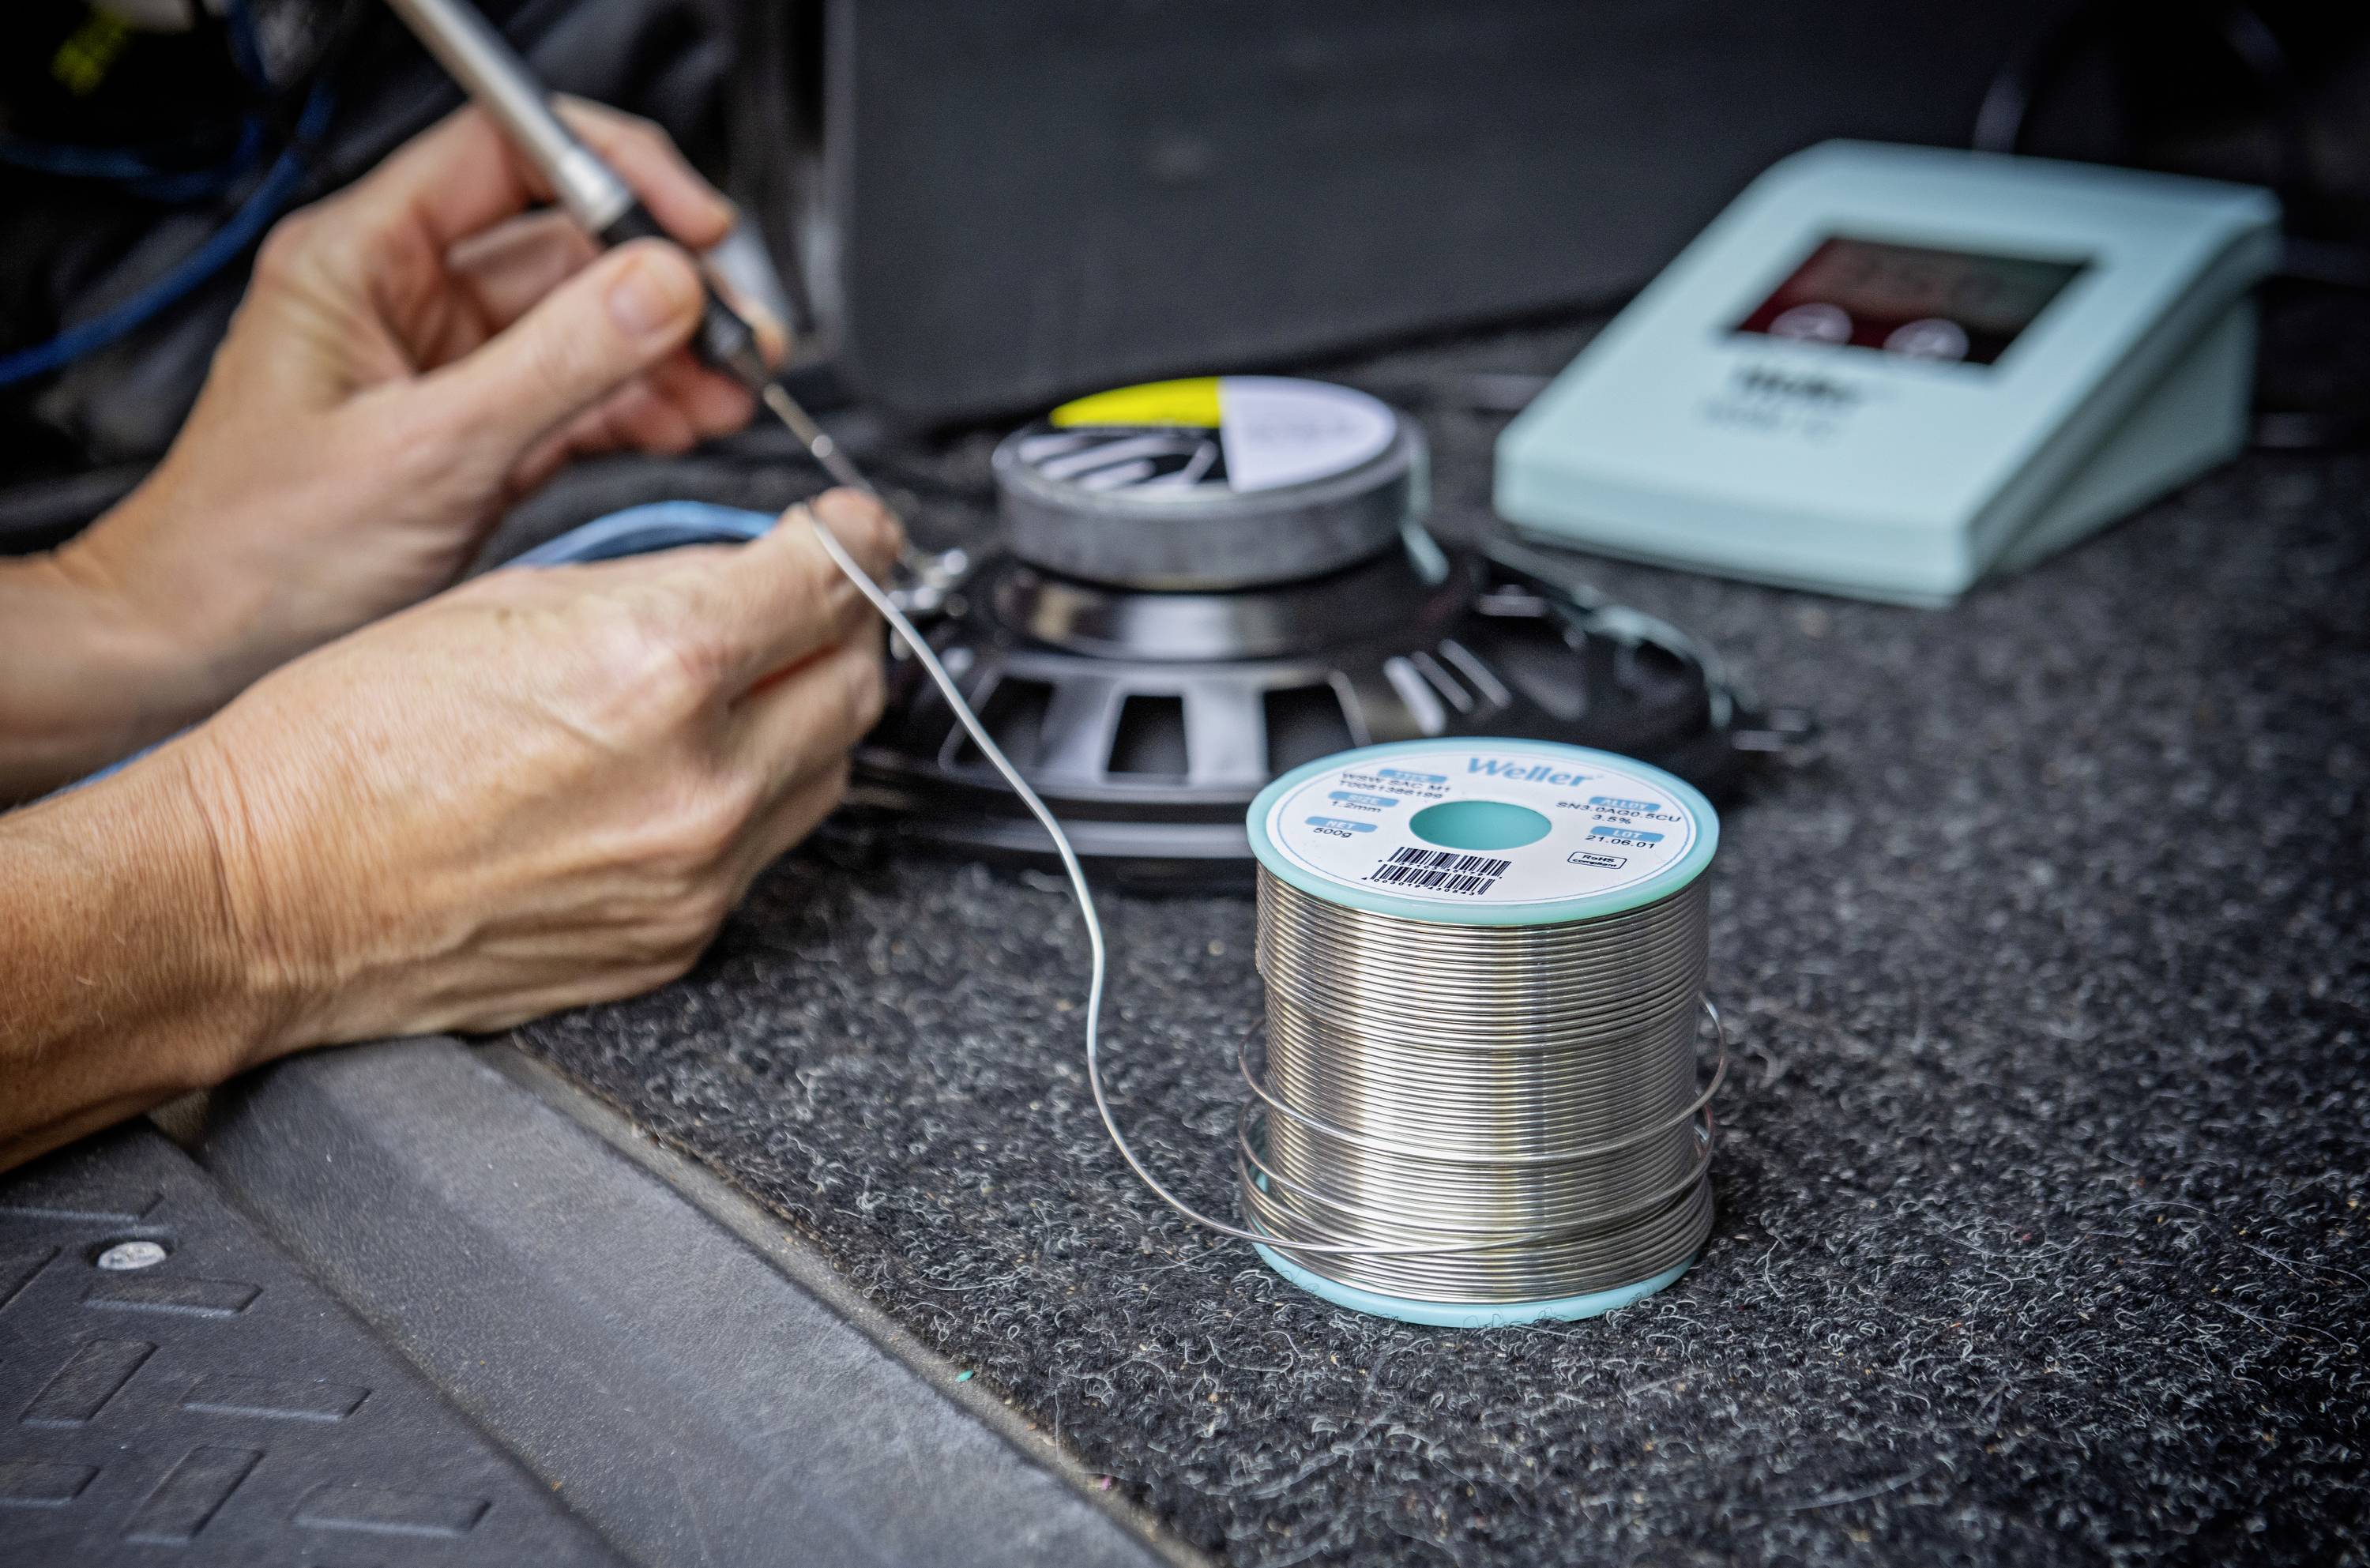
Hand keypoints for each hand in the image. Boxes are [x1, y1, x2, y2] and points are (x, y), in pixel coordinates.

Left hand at [54, 99, 778, 740]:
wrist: (198, 655)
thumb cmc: (256, 556)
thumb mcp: (426, 452)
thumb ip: (556, 365)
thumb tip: (664, 288)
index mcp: (362, 260)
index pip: (509, 151)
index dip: (615, 174)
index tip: (695, 231)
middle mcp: (407, 298)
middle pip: (569, 243)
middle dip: (666, 285)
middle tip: (739, 333)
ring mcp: (449, 368)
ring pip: (590, 324)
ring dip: (670, 353)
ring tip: (732, 391)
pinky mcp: (480, 434)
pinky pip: (584, 396)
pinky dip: (645, 408)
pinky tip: (691, 425)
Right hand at [170, 488, 897, 1050]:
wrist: (261, 894)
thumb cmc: (342, 747)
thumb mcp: (507, 601)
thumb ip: (657, 584)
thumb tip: (746, 570)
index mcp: (659, 667)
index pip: (833, 582)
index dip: (856, 541)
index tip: (854, 531)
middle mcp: (699, 782)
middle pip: (858, 681)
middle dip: (845, 626)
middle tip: (808, 598)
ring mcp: (696, 876)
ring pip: (829, 771)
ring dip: (808, 713)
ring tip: (743, 682)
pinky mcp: (679, 943)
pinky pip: (766, 851)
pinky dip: (754, 796)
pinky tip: (688, 768)